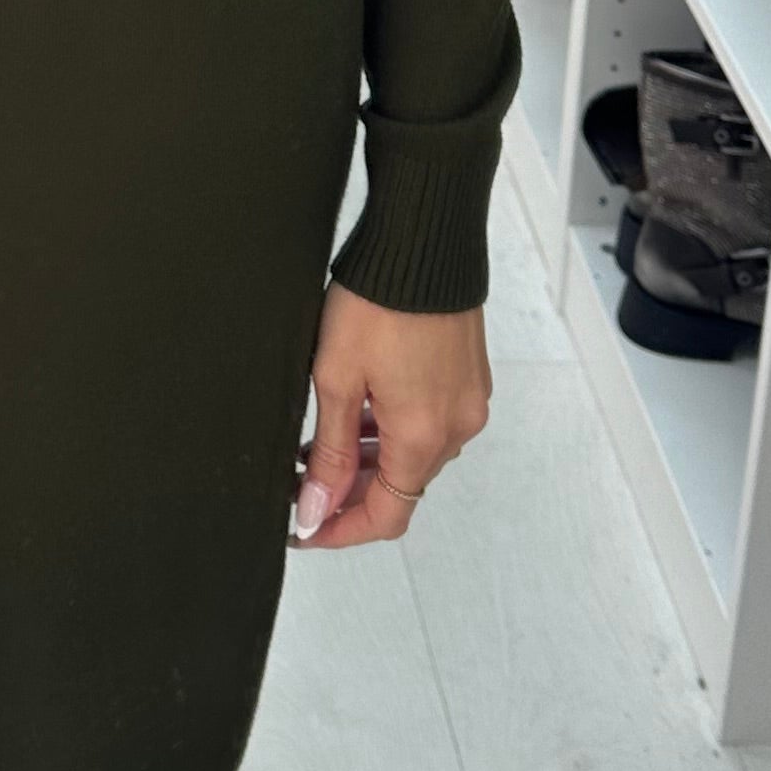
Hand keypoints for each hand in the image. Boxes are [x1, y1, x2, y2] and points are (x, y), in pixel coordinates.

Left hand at [290, 297, 491, 548]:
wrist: (424, 240)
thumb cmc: (376, 301)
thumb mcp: (336, 378)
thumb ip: (330, 453)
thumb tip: (316, 510)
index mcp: (423, 436)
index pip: (387, 516)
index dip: (341, 530)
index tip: (304, 527)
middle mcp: (456, 427)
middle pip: (403, 487)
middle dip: (351, 492)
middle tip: (300, 477)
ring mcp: (469, 401)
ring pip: (416, 455)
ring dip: (372, 460)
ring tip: (321, 439)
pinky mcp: (470, 378)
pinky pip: (432, 424)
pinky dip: (395, 431)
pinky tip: (360, 410)